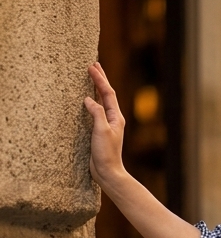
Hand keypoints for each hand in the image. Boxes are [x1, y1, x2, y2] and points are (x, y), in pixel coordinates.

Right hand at [84, 63, 125, 187]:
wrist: (107, 172)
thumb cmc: (106, 153)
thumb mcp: (101, 130)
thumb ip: (96, 113)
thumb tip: (89, 100)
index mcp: (116, 117)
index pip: (108, 93)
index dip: (100, 79)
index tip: (92, 67)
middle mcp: (113, 119)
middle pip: (106, 94)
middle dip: (100, 80)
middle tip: (93, 65)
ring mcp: (107, 125)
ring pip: (102, 102)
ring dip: (96, 89)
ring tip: (91, 78)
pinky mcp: (100, 132)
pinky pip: (96, 111)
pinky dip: (92, 102)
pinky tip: (86, 100)